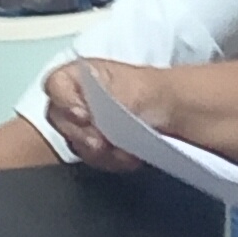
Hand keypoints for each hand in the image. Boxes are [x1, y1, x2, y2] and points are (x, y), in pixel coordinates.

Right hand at [41, 58, 168, 168]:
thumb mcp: (141, 87)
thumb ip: (114, 96)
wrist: (181, 114)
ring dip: (98, 152)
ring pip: (74, 142)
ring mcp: (86, 124)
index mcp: (86, 74)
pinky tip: (129, 157)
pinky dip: (110, 161)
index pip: (56, 84)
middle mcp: (80, 97)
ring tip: (124, 151)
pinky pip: (91, 159)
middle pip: (59, 118)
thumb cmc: (162, 93)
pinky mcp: (97, 146)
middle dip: (81, 134)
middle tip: (101, 142)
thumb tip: (101, 110)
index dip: (64, 101)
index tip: (84, 116)